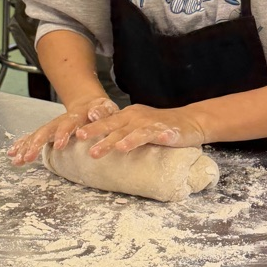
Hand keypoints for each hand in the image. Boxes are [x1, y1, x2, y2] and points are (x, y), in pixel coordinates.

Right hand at [7, 95, 118, 164]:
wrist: (88, 103)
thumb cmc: (100, 109)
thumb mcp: (106, 108)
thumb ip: (102, 111)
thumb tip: (94, 113)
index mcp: (76, 115)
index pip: (68, 123)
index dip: (63, 133)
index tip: (59, 145)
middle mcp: (61, 120)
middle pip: (46, 129)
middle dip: (36, 143)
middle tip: (28, 157)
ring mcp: (53, 125)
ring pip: (37, 134)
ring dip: (26, 147)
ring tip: (17, 160)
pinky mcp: (48, 131)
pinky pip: (33, 137)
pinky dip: (23, 145)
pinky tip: (13, 154)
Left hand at [75, 104, 205, 157]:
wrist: (191, 122)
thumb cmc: (163, 126)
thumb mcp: (139, 126)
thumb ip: (123, 132)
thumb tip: (102, 143)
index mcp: (128, 116)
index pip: (106, 120)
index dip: (91, 124)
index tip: (74, 131)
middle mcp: (136, 117)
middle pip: (112, 124)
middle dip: (95, 131)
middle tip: (78, 137)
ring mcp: (149, 123)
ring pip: (127, 132)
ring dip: (113, 140)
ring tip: (101, 150)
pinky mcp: (162, 131)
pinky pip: (148, 136)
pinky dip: (138, 140)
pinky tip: (127, 147)